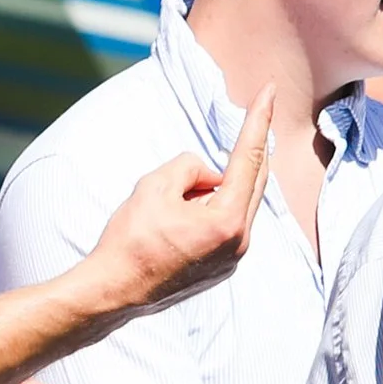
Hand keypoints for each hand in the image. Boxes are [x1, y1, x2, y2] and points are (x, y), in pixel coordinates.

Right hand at [86, 84, 275, 312]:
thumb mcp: (155, 185)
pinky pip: (227, 225)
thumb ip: (190, 166)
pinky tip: (177, 221)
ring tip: (174, 202)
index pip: (249, 158)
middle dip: (239, 155)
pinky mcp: (222, 268)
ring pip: (237, 204)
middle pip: (254, 181)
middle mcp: (239, 243)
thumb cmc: (130, 239)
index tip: (270, 92)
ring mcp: (233, 259)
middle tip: (234, 129)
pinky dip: (211, 209)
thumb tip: (210, 175)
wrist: (113, 291)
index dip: (259, 120)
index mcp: (227, 221)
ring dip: (217, 188)